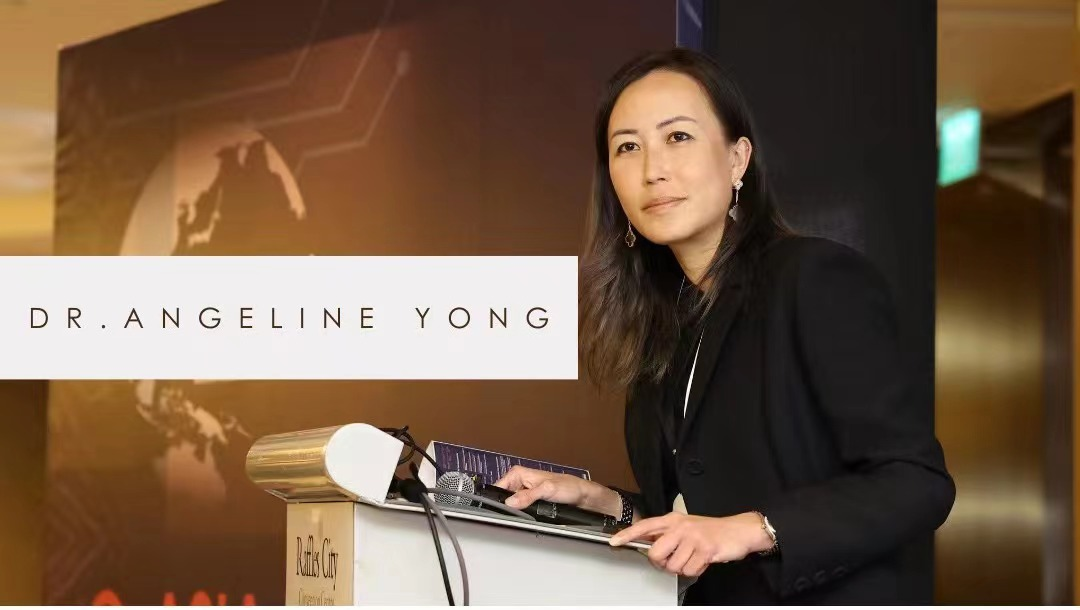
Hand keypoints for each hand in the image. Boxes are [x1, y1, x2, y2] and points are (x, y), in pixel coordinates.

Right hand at [492, 465, 620, 515]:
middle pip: (503, 497)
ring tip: (520, 519)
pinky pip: (520, 509)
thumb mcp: (547, 490)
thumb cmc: (568, 487)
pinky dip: (522, 514)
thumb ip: (528, 496)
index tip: (495, 512)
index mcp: (519, 473)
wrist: (583, 497)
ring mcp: (525, 492)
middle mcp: (520, 481)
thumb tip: (510, 502)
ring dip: (515, 512)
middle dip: (506, 508)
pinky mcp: (531, 501)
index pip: (498, 487)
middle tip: (510, 518)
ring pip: (512, 505)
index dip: (496, 500)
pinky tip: (526, 518)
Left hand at [608, 512, 773, 576]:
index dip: (628, 535)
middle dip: (663, 563)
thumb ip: (667, 534)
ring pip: (673, 566)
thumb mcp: (685, 527)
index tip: (614, 542)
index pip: (645, 526)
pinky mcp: (704, 549)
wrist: (739, 530)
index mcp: (673, 520)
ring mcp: (692, 537)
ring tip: (693, 557)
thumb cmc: (710, 530)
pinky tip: (702, 560)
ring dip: (683, 567)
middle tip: (674, 559)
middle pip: (656, 553)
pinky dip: (695, 570)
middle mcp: (680, 526)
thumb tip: (648, 544)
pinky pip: (689, 570)